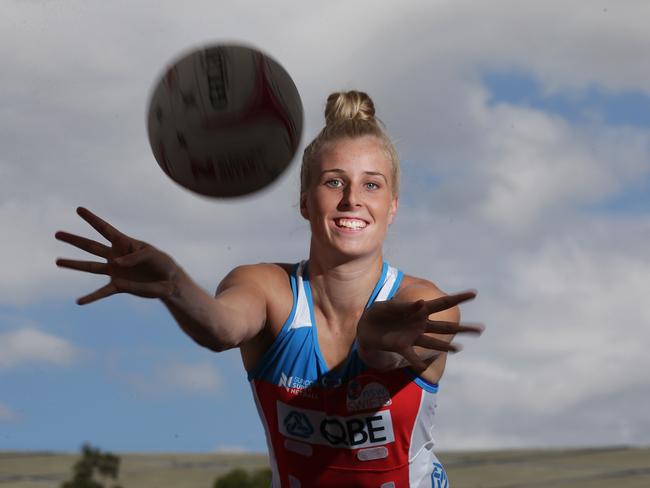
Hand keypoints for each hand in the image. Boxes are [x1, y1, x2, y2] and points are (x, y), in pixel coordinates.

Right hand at [55, 207, 178, 304]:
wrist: (169, 281)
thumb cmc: (161, 262)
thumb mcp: (151, 255)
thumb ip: (134, 257)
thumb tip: (116, 263)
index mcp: (124, 243)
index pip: (105, 229)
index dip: (92, 219)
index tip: (79, 209)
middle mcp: (115, 256)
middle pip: (90, 246)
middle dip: (74, 240)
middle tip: (56, 233)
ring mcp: (115, 271)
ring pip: (90, 266)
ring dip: (73, 265)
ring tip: (57, 261)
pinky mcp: (119, 286)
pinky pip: (102, 292)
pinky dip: (91, 297)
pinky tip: (79, 301)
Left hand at [357, 292, 483, 370]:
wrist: (364, 327)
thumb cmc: (379, 312)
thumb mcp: (389, 306)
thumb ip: (405, 306)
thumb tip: (422, 304)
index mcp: (419, 310)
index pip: (442, 303)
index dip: (458, 298)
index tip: (474, 293)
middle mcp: (420, 325)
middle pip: (445, 327)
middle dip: (463, 328)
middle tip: (482, 329)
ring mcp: (412, 337)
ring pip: (433, 343)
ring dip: (446, 346)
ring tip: (459, 349)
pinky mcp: (401, 347)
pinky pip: (412, 357)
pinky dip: (417, 364)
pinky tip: (423, 370)